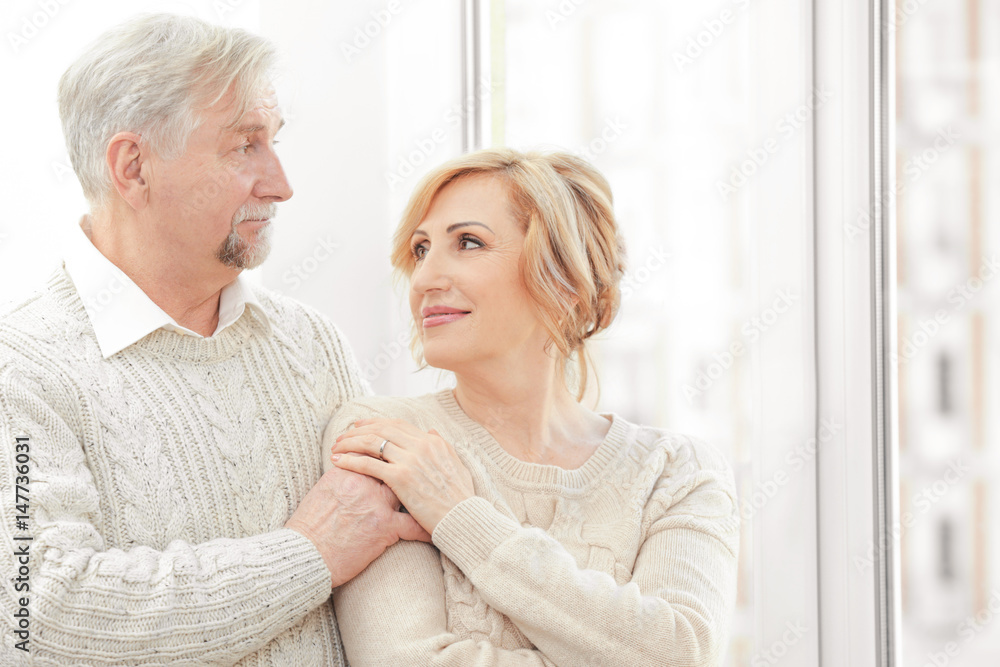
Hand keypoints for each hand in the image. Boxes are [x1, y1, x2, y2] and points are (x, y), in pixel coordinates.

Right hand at [285, 465, 430, 587]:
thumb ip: (342, 475)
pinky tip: (436, 527)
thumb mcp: (322, 491)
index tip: (402, 452)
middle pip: (395, 467)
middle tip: (425, 468)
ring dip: (421, 492)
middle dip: (409, 468)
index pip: (376, 454)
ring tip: (437, 493)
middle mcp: (363, 482)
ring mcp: (375, 503)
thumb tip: (351, 465)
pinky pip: (413, 525)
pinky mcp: (384, 527)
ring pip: (408, 490)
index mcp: (347, 471)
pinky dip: (426, 526)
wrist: (304, 556)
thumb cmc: (309, 528)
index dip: (390, 452)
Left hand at [330, 418, 474, 534]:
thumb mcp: (456, 464)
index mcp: (432, 441)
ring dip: (350, 442)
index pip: (397, 424)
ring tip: (336, 447)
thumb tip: (431, 431)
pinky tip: (338, 461)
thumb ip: (442, 445)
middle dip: (358, 430)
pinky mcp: (401, 478)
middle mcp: (421, 446)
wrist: (462, 518)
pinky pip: (369, 464)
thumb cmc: (460, 497)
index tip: (360, 426)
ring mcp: (410, 460)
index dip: (375, 423)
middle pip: (381, 429)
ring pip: (372, 442)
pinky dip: (350, 460)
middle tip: (343, 435)